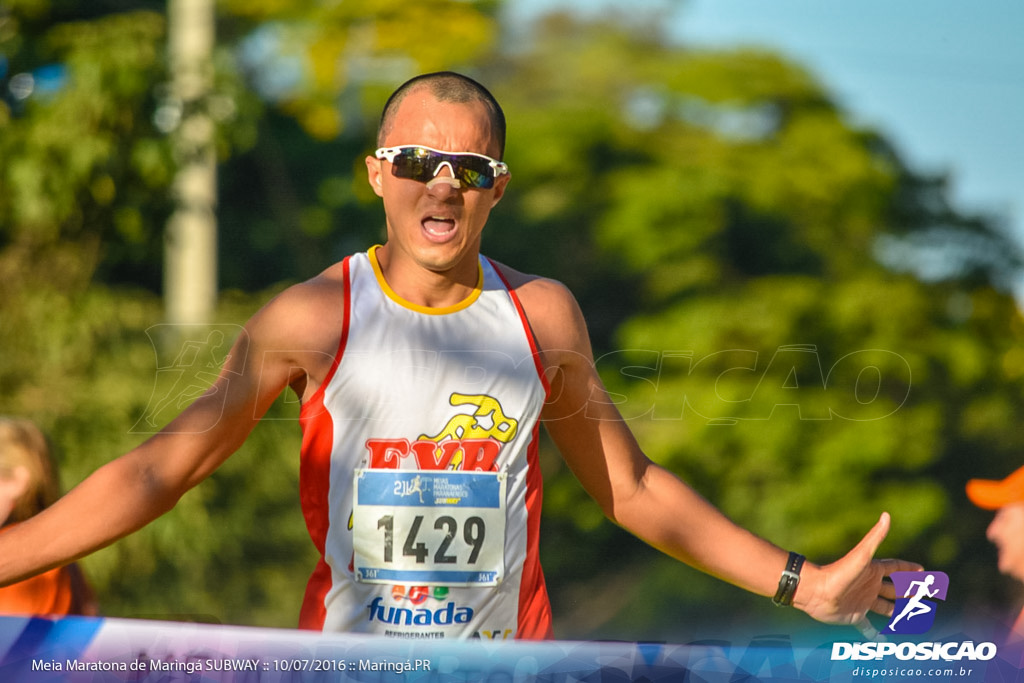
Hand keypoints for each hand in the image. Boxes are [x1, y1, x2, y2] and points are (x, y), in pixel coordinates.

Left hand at [796, 512, 922, 626]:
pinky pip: (867, 627)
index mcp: (872, 571)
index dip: (909, 569)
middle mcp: (869, 586)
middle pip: (894, 589)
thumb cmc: (839, 573)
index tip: (923, 570)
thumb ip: (875, 537)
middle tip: (925, 595)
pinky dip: (874, 633)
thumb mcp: (862, 555)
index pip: (895, 568)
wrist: (816, 592)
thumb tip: (886, 515)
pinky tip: (882, 638)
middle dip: (909, 591)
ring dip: (897, 611)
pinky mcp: (855, 616)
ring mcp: (863, 601)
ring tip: (912, 616)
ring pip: (885, 607)